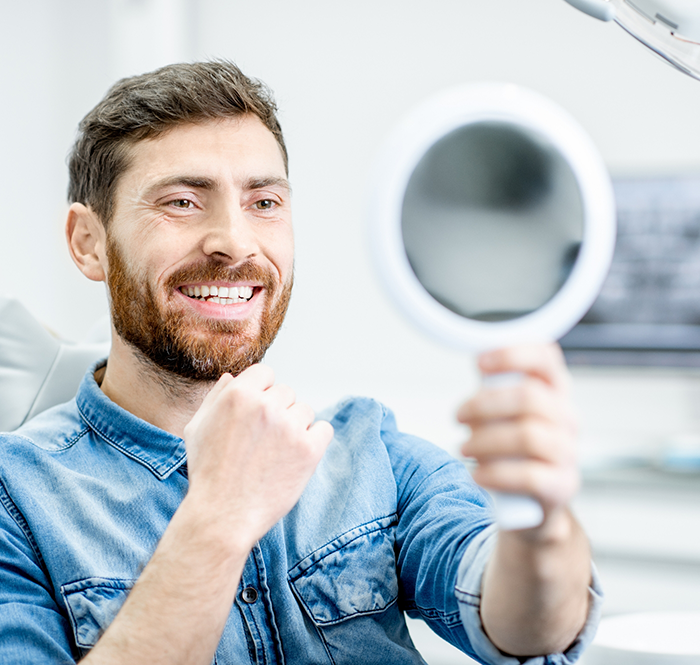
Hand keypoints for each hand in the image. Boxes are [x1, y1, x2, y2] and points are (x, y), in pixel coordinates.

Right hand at [183, 364, 333, 549]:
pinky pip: (324, 429)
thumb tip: (233, 377)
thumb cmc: (208, 473)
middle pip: (286, 392)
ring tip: (277, 453)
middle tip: (264, 441)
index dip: (262, 392)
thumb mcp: (197, 428)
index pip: (265, 373)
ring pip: (305, 410)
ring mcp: (289, 427)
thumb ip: (216, 397)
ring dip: (296, 426)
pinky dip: (315, 441)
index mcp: (238, 394)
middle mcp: (265, 406)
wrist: (223, 516)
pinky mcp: (309, 449)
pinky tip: (297, 457)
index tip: (258, 413)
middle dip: (278, 411)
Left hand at [457, 343, 578, 520]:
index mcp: (554, 391)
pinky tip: (477, 474)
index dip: (512, 354)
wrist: (531, 501)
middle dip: (484, 405)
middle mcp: (567, 417)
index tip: (479, 362)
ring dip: (485, 440)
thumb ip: (495, 387)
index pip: (546, 358)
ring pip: (528, 435)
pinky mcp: (562, 485)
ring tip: (464, 448)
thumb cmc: (513, 446)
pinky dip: (495, 474)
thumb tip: (478, 361)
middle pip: (530, 397)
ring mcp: (568, 452)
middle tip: (459, 416)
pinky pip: (529, 476)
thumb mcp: (505, 412)